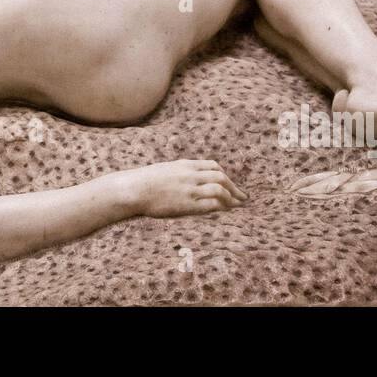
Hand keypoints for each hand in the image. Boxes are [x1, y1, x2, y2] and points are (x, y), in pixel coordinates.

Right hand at [127, 160, 247, 216]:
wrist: (134, 189)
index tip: (230, 184)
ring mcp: (190, 189)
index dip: (225, 175)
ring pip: (220, 190)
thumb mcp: (166, 169)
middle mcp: (191, 175)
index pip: (213, 166)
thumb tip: (190, 179)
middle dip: (234, 188)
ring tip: (237, 206)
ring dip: (231, 198)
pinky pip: (211, 205)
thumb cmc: (145, 181)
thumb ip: (181, 172)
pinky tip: (224, 211)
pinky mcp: (187, 204)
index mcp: (186, 165)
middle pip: (221, 177)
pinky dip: (221, 207)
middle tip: (242, 197)